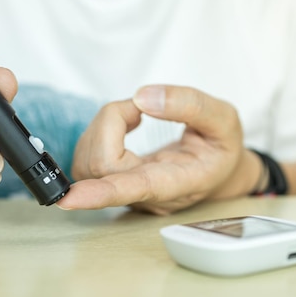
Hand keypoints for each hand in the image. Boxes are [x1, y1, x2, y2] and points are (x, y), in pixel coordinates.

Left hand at [58, 85, 259, 214]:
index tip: (70, 198)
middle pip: (102, 166)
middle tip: (138, 106)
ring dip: (102, 127)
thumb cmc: (222, 147)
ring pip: (89, 163)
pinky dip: (99, 132)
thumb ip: (190, 104)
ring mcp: (130, 194)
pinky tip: (123, 125)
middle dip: (109, 122)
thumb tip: (143, 97)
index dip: (102, 192)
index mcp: (179, 181)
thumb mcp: (224, 119)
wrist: (221, 171)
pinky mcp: (116, 185)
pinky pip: (89, 161)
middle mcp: (148, 196)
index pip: (136, 189)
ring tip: (134, 114)